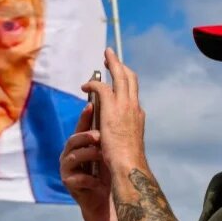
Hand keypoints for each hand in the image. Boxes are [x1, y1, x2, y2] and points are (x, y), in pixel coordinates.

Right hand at [60, 99, 117, 220]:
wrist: (106, 198)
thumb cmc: (107, 172)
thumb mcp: (108, 152)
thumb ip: (107, 136)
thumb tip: (118, 112)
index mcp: (78, 144)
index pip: (80, 127)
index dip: (84, 116)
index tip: (90, 105)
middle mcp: (69, 153)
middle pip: (73, 140)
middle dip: (85, 136)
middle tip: (99, 136)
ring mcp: (66, 168)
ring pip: (73, 157)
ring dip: (89, 155)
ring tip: (102, 156)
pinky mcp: (68, 182)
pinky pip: (76, 177)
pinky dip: (89, 178)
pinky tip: (98, 181)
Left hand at [84, 48, 146, 174]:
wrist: (128, 164)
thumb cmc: (125, 160)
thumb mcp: (125, 142)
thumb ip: (120, 133)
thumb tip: (112, 132)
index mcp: (137, 115)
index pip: (133, 92)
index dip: (126, 81)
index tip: (120, 76)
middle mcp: (134, 106)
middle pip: (130, 77)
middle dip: (120, 65)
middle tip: (111, 56)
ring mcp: (125, 105)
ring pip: (120, 75)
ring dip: (112, 63)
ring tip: (105, 57)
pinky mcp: (112, 106)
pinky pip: (101, 87)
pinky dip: (93, 83)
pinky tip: (85, 85)